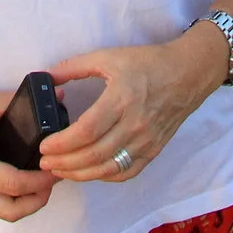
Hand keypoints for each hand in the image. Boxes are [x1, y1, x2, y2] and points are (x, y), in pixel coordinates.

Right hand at [0, 88, 56, 221]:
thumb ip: (20, 101)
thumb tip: (56, 96)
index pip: (13, 185)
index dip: (39, 181)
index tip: (55, 170)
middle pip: (10, 211)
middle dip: (37, 200)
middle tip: (52, 181)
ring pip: (2, 213)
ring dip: (26, 204)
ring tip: (42, 183)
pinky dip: (13, 200)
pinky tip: (25, 182)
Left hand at [39, 30, 220, 183]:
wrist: (187, 74)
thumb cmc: (148, 63)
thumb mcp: (109, 56)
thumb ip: (75, 66)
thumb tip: (49, 76)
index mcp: (122, 98)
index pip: (87, 130)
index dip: (62, 143)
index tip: (44, 146)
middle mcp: (135, 124)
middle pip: (94, 154)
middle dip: (65, 162)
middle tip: (44, 162)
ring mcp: (146, 141)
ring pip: (108, 168)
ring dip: (80, 174)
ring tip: (60, 170)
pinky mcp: (153, 150)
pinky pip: (125, 172)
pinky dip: (104, 176)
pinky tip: (88, 171)